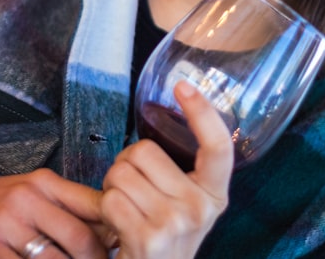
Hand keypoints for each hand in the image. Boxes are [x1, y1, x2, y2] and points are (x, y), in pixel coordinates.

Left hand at [101, 81, 233, 257]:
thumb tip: (165, 118)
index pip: (219, 146)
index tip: (184, 86)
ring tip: (125, 209)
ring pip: (121, 172)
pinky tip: (117, 225)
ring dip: (112, 187)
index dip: (203, 112)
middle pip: (145, 151)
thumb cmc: (165, 239)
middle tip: (133, 189)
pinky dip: (104, 208)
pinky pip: (110, 199)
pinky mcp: (148, 238)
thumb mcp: (188, 207)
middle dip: (126, 164)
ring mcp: (175, 223)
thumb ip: (183, 173)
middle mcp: (201, 207)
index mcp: (215, 194)